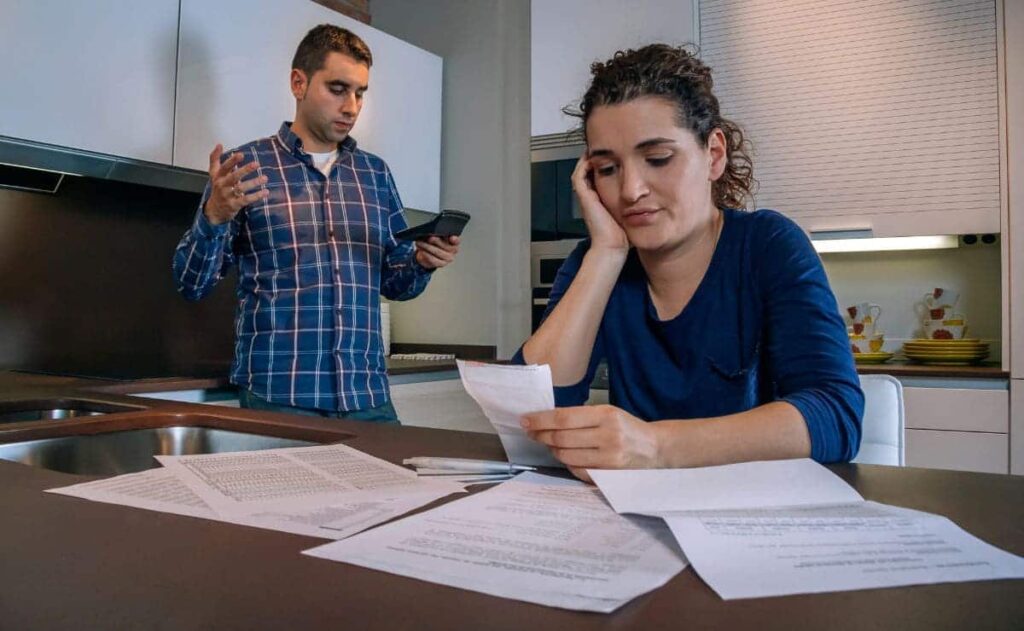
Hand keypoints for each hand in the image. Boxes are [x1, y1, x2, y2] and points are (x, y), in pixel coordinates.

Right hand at [203, 144, 268, 224]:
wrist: (215, 210)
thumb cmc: (218, 188)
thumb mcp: (214, 174)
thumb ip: (215, 159)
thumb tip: (219, 144)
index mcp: (218, 176)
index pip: (224, 167)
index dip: (232, 161)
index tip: (241, 154)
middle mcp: (222, 185)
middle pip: (234, 176)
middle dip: (245, 170)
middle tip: (256, 164)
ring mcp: (228, 195)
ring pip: (241, 188)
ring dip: (254, 182)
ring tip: (265, 178)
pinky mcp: (234, 205)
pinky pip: (246, 200)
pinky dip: (256, 196)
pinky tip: (265, 192)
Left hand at [414, 235, 459, 269]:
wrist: (428, 254)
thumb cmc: (434, 243)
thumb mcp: (436, 236)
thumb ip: (436, 233)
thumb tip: (431, 232)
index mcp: (454, 241)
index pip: (456, 240)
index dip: (454, 239)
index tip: (451, 238)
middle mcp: (453, 250)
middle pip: (446, 246)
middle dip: (437, 241)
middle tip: (430, 238)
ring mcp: (448, 258)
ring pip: (439, 252)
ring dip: (428, 247)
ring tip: (420, 243)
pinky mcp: (442, 264)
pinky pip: (434, 260)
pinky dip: (427, 255)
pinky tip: (422, 251)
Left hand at [521, 404, 659, 482]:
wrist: (655, 448)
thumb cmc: (628, 428)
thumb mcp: (608, 413)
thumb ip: (582, 416)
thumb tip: (547, 420)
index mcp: (606, 415)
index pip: (564, 417)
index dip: (541, 420)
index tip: (526, 420)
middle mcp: (607, 436)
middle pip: (562, 438)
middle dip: (541, 435)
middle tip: (531, 433)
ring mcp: (608, 458)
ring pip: (566, 455)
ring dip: (552, 450)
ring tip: (549, 444)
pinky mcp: (608, 475)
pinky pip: (577, 471)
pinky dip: (567, 464)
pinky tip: (566, 457)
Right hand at [572, 155, 628, 253]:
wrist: (613, 245)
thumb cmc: (622, 234)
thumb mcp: (630, 212)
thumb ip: (634, 203)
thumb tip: (647, 194)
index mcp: (601, 200)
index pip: (598, 177)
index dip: (605, 165)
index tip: (615, 155)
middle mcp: (592, 197)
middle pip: (589, 172)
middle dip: (597, 159)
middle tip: (605, 148)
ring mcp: (586, 197)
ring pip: (582, 171)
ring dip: (589, 159)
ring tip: (598, 149)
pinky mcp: (584, 197)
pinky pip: (579, 175)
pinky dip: (584, 164)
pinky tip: (593, 156)